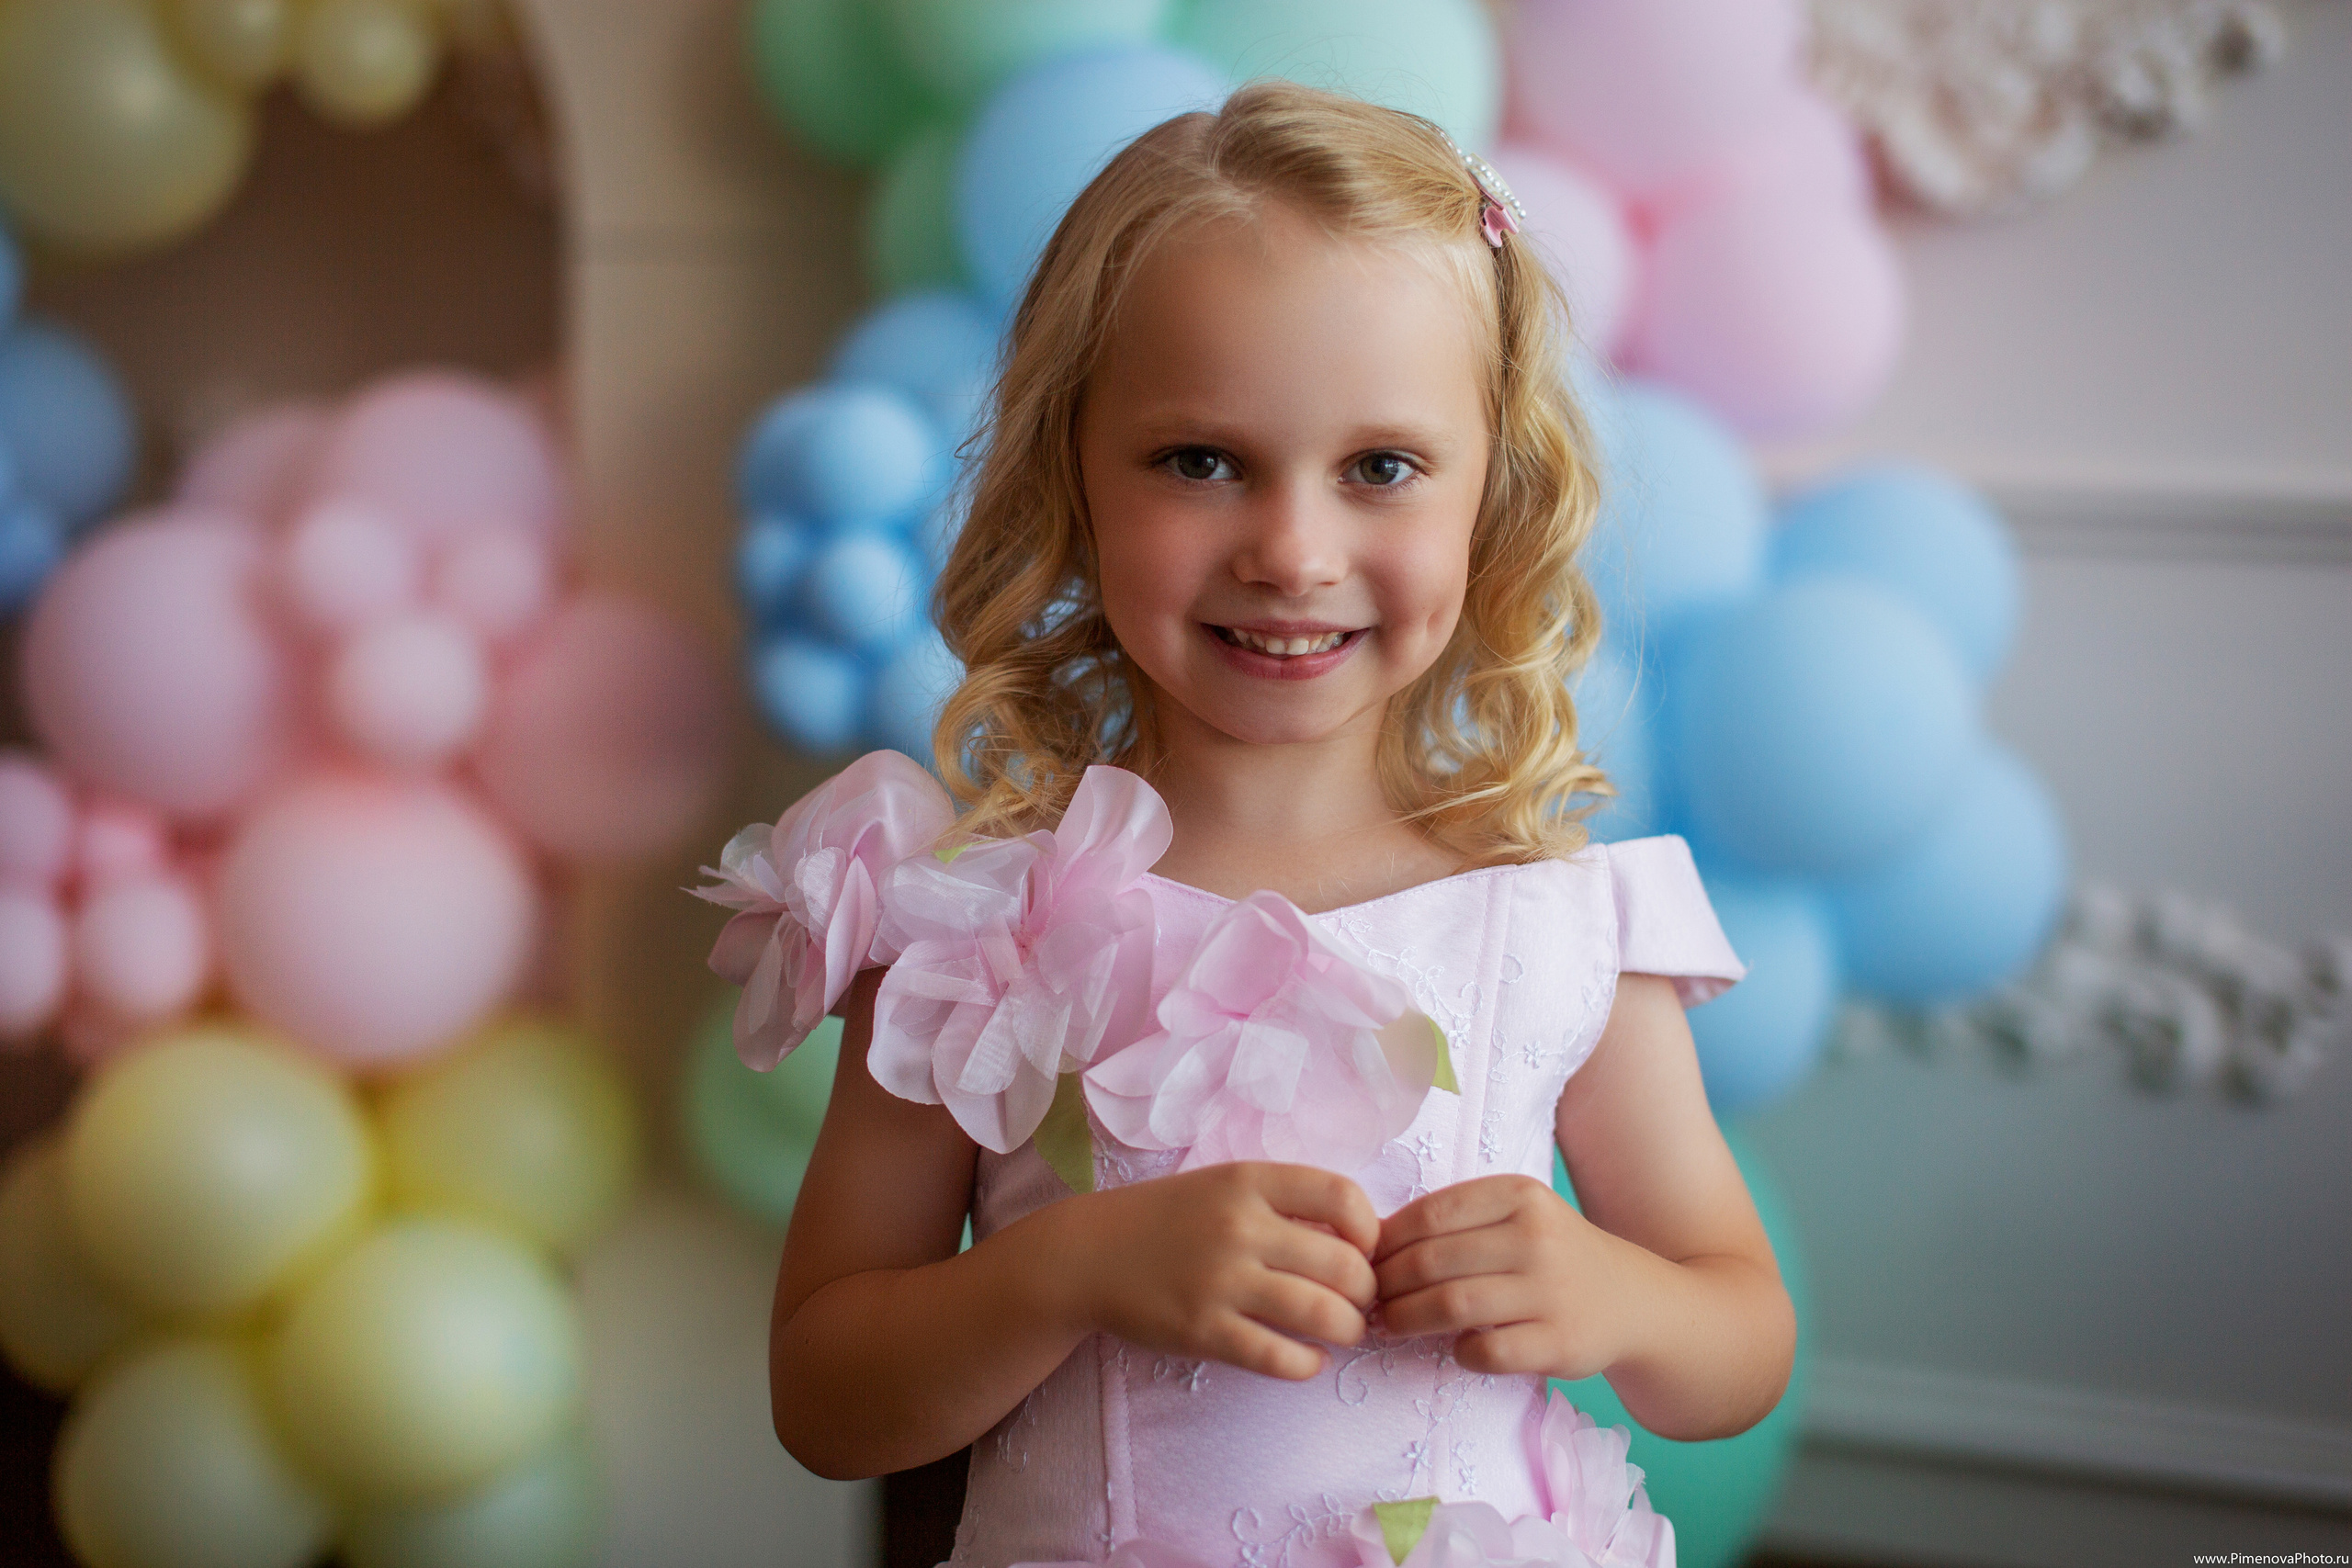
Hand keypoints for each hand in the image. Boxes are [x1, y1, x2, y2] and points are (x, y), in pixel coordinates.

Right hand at [1055, 1162, 1379, 1380]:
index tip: (1364, 1249)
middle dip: (1366, 1292)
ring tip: (1343, 1331)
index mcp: (1249, 1181)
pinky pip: (1281, 1358)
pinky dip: (1309, 1364)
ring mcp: (1221, 1282)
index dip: (1371, 1230)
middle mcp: (1240, 1227)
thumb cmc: (1169, 1219)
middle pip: (1345, 1265)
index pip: (1343, 1197)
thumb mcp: (1225, 1186)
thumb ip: (1285, 1203)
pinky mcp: (1204, 1331)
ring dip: (1349, 1330)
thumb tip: (1361, 1238)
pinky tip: (1308, 1358)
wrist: (1090, 1255)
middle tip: (1359, 1301)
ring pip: (1323, 1315)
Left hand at [1372, 1174, 1625, 1379]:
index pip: (1430, 1214)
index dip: (1385, 1242)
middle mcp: (1537, 1237)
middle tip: (1368, 1299)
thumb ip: (1455, 1220)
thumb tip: (1370, 1241)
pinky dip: (1459, 1354)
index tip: (1364, 1261)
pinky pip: (1487, 1352)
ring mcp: (1552, 1291)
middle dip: (1386, 1285)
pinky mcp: (1560, 1342)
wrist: (1630, 1300)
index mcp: (1519, 1194)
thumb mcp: (1515, 1215)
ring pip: (1452, 1305)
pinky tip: (1454, 1349)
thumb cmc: (1551, 1255)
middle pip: (1432, 1262)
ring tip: (1388, 1325)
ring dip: (1406, 1320)